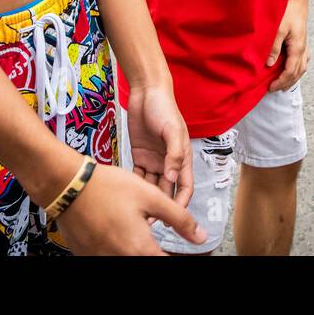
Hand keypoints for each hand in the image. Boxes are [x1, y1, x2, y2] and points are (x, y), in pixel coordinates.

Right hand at [55, 161, 206, 254]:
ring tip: (133, 228)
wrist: (67, 185)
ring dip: (136, 249)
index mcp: (140, 248)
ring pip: (126, 258)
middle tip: (157, 240)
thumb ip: (179, 218)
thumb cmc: (107, 187)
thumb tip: (201, 236)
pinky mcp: (87, 255)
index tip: (184, 251)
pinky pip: (108, 255)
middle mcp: (120, 258)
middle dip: (156, 252)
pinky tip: (116, 231)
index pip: (166, 262)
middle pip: (147, 261)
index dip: (178, 256)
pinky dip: (117, 247)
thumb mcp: (150, 196)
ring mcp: (101, 259)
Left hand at [124, 80, 194, 208]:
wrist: (146, 92)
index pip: (185, 186)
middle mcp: (169, 162)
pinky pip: (138, 175)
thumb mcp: (173, 130)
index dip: (181, 203)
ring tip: (138, 214)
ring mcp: (154, 160)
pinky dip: (135, 185)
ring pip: (152, 185)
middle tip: (151, 222)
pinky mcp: (140, 156)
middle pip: (167, 190)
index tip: (174, 218)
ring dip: (147, 199)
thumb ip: (174, 154)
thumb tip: (173, 178)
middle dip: (161, 207)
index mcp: (182, 157)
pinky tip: (128, 195)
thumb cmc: (164, 108)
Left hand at [267, 0, 308, 91]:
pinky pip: (304, 59)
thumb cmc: (288, 11)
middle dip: (286, 83)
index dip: (280, 82)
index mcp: (297, 48)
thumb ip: (274, 48)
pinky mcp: (303, 41)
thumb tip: (270, 64)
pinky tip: (294, 69)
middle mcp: (303, 49)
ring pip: (302, 67)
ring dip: (293, 77)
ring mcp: (304, 45)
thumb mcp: (278, 29)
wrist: (298, 0)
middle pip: (297, 72)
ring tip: (284, 83)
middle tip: (274, 89)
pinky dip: (298, 68)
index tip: (270, 88)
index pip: (290, 71)